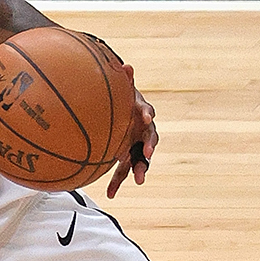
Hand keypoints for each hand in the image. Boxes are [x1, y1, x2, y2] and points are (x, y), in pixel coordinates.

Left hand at [106, 65, 156, 198]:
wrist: (116, 117)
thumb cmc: (119, 103)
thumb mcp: (121, 91)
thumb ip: (124, 80)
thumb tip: (126, 65)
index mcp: (140, 115)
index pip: (147, 113)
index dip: (148, 114)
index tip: (147, 117)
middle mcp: (142, 133)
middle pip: (149, 141)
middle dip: (148, 148)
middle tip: (147, 154)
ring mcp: (135, 148)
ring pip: (140, 160)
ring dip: (140, 169)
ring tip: (138, 180)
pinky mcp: (126, 159)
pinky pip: (123, 171)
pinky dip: (117, 183)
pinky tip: (110, 195)